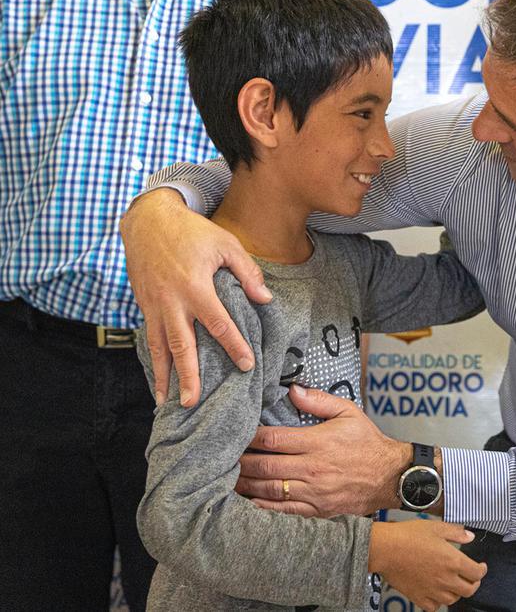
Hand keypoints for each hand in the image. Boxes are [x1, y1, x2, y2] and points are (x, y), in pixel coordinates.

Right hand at [120, 188, 271, 405]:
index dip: (234, 346)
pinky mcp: (143, 305)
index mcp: (195, 287)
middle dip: (187, 376)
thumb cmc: (191, 231)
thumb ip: (247, 271)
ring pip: (159, 347)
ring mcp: (154, 305)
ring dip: (163, 376)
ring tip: (166, 402)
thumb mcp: (225, 243)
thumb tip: (265, 298)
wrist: (147, 219)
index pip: (219, 324)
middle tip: (192, 403)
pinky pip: (150, 337)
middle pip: (181, 346)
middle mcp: (172, 301)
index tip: (247, 365)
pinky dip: (154, 359)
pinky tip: (159, 376)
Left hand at [237, 386, 410, 515]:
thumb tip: (292, 391)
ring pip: (270, 489)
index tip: (236, 434)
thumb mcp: (349, 412)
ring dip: (247, 485)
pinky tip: (248, 502)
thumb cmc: (368, 442)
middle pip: (266, 466)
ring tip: (228, 480)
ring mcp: (314, 491)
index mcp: (318, 442)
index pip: (274, 439)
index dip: (250, 437)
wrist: (390, 476)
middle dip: (241, 462)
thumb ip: (320, 401)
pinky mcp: (317, 509)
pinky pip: (284, 510)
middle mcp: (312, 468)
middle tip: (224, 459)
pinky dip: (263, 507)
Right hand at [369, 520, 486, 611]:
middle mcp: (446, 579)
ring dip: (457, 592)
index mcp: (453, 561)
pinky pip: (434, 606)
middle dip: (473, 583)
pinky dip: (438, 601)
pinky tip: (436, 592)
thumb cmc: (408, 536)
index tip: (481, 566)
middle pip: (469, 590)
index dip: (482, 570)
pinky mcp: (419, 597)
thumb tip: (470, 536)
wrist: (385, 549)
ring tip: (453, 584)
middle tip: (471, 577)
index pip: (477, 573)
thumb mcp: (436, 527)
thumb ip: (456, 532)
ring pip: (453, 599)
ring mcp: (432, 591)